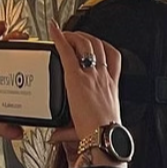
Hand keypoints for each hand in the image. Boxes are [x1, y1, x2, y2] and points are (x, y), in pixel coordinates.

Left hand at [48, 21, 123, 167]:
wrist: (104, 136)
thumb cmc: (103, 134)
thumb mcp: (91, 127)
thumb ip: (69, 130)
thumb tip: (54, 137)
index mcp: (111, 87)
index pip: (113, 58)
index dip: (104, 46)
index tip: (96, 44)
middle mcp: (103, 77)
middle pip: (98, 46)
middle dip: (86, 36)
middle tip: (75, 36)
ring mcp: (90, 76)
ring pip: (86, 44)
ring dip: (74, 35)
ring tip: (64, 34)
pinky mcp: (76, 78)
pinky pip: (67, 51)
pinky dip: (59, 38)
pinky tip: (53, 31)